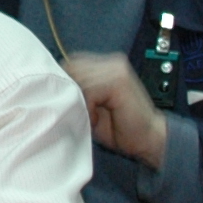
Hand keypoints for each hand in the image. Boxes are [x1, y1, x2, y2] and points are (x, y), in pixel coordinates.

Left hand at [64, 52, 168, 168]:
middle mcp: (111, 62)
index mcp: (105, 65)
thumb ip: (78, 92)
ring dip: (81, 101)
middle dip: (72, 91)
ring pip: (79, 79)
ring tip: (92, 117)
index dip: (66, 84)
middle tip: (83, 113)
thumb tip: (53, 88)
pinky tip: (97, 119)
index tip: (69, 104)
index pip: (72, 63)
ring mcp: (116, 69)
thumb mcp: (92, 107)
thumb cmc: (120, 128)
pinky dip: (88, 107)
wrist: (149, 140)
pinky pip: (89, 90)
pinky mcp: (118, 81)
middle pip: (72, 68)